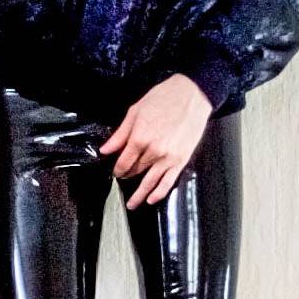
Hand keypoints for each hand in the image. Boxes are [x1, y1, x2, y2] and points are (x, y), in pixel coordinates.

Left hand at [99, 74, 213, 208]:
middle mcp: (153, 151)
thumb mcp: (136, 111)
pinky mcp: (181, 160)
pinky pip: (168, 182)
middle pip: (135, 171)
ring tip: (132, 204)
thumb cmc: (165, 98)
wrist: (192, 94)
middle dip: (127, 175)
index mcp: (139, 138)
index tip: (115, 170)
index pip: (123, 162)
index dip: (117, 169)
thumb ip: (120, 134)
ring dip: (139, 195)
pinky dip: (159, 193)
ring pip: (150, 182)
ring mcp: (168, 158)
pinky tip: (152, 199)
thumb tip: (106, 149)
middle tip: (123, 178)